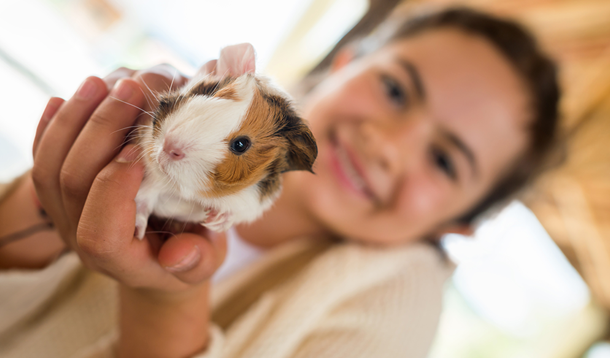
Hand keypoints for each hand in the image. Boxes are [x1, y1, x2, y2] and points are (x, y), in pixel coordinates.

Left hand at [31, 63, 225, 291]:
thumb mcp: (207, 262)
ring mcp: (65, 214)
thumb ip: (195, 262)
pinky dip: (51, 125)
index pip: (99, 232)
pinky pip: (43, 157)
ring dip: (74, 119)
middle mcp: (83, 238)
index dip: (114, 188)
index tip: (142, 150)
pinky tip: (66, 98)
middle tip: (131, 91)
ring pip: (49, 166)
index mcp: (122, 259)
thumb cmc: (192, 251)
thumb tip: (175, 255)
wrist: (165, 250)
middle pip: (72, 184)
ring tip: (102, 83)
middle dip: (99, 132)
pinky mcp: (60, 192)